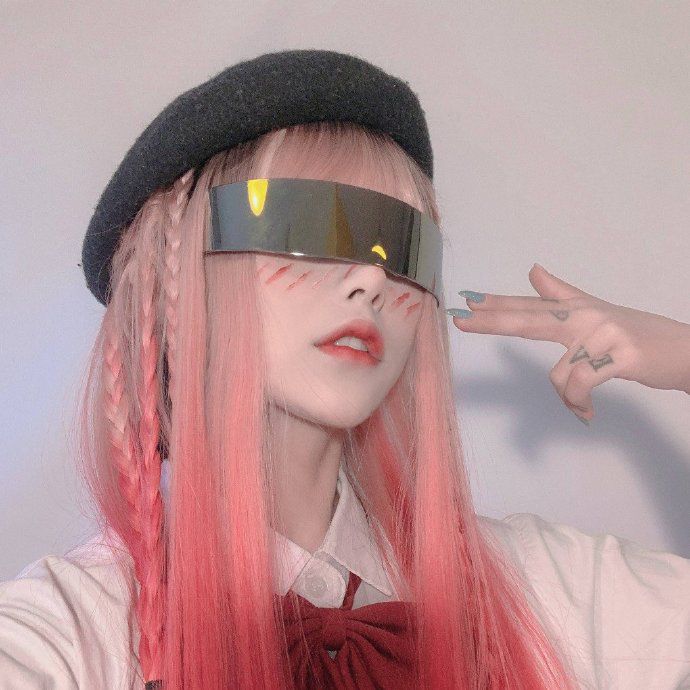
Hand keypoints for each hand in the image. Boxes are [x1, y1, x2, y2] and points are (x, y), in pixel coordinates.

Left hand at [448, 264, 689, 421]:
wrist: (685, 351)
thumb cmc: (637, 334)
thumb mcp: (597, 311)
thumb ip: (562, 294)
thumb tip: (533, 269)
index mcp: (578, 308)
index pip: (530, 305)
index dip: (497, 303)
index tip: (467, 302)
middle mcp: (586, 316)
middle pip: (531, 320)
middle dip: (493, 321)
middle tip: (461, 320)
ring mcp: (603, 334)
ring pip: (560, 373)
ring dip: (568, 398)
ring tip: (581, 405)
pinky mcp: (620, 356)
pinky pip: (581, 385)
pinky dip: (579, 404)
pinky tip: (587, 414)